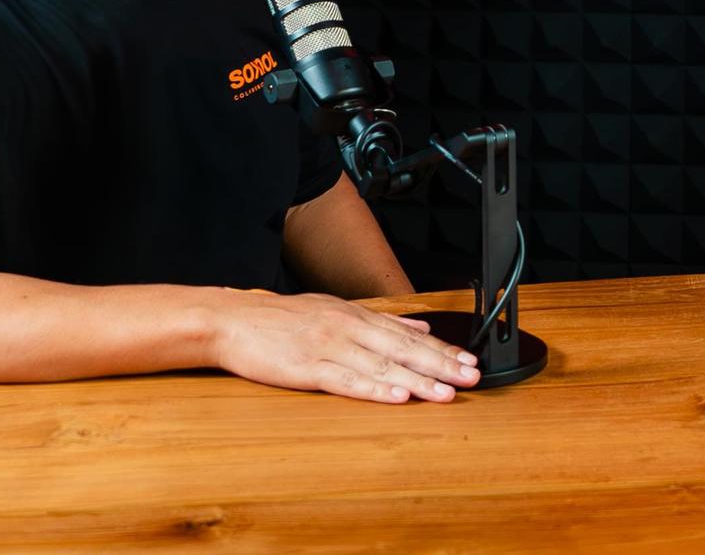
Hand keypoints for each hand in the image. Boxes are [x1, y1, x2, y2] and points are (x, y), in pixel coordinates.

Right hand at [206, 290, 481, 401]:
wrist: (233, 319)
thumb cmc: (282, 319)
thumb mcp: (334, 308)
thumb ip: (379, 318)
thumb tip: (419, 322)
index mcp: (356, 315)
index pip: (409, 334)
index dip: (441, 348)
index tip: (469, 360)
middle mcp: (348, 327)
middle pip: (403, 348)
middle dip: (441, 364)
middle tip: (471, 378)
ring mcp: (328, 347)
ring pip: (381, 365)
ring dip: (416, 380)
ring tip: (444, 393)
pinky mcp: (306, 368)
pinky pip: (346, 380)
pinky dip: (373, 389)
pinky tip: (395, 396)